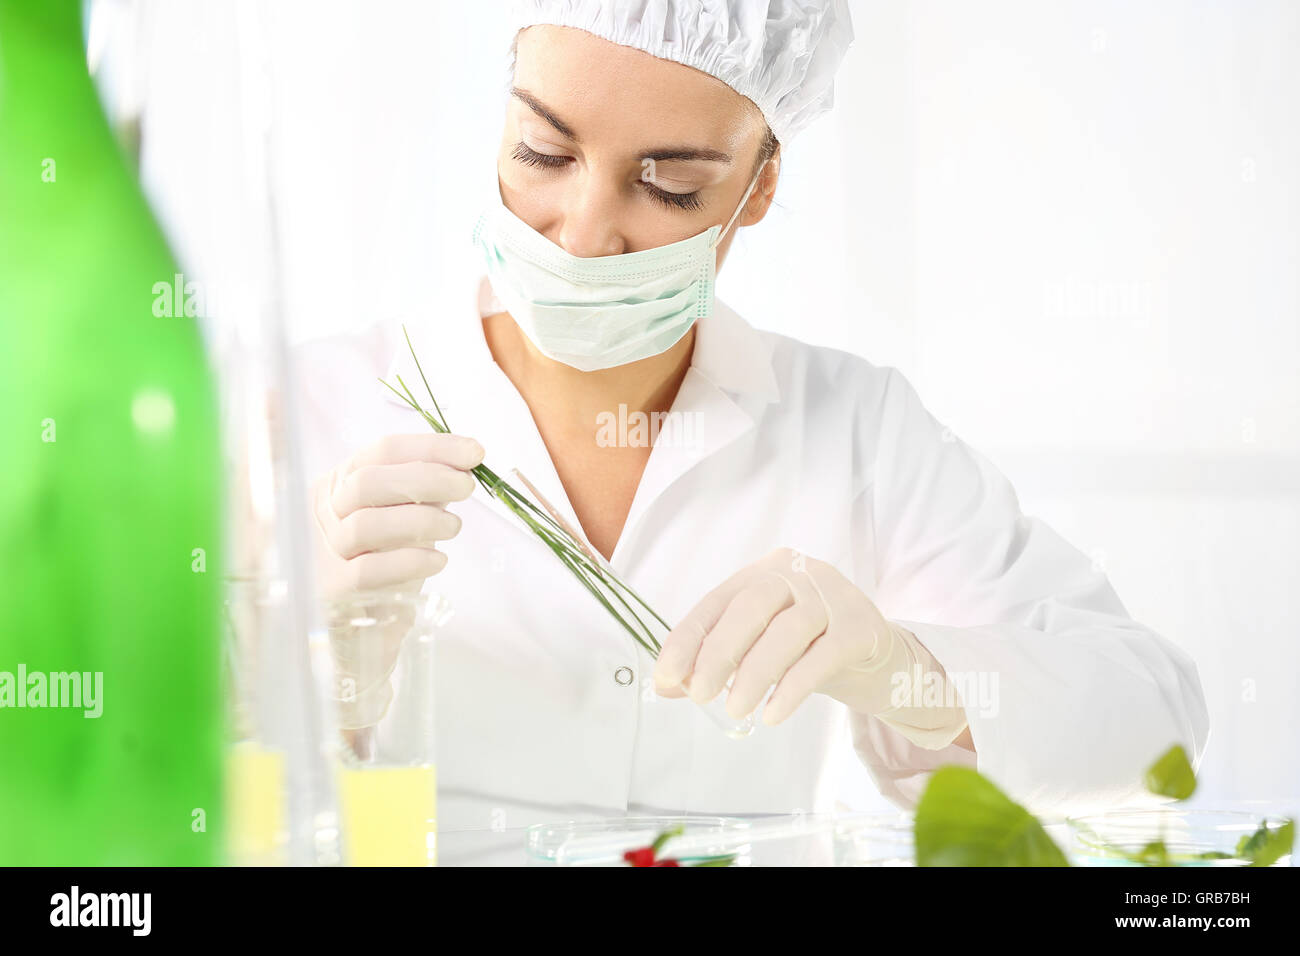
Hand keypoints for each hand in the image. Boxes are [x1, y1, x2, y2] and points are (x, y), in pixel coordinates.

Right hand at [311, 433, 482, 600]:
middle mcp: (325, 512)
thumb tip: (464, 462)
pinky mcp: (332, 590)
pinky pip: (368, 570)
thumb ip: (427, 490)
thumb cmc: (387, 564)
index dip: (431, 448)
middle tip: (466, 487)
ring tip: (453, 527)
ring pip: (366, 525)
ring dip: (421, 520)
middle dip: (426, 478)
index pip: (382, 451)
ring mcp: (324, 551)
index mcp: (340, 484)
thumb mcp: (408, 517)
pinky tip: (438, 560)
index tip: (474, 452)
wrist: (364, 628)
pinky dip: (409, 561)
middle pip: (367, 482)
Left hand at [652, 548, 968, 743]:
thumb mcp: (759, 650)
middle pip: (753, 605)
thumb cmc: (809, 650)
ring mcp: (834, 596)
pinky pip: (823, 657)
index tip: (666, 676)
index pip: (717, 601)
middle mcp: (798, 573)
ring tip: (736, 711)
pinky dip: (793, 687)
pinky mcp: (862, 628)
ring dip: (755, 673)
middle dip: (719, 651)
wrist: (881, 661)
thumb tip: (668, 686)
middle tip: (699, 695)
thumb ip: (716, 662)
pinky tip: (773, 713)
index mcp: (764, 572)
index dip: (688, 638)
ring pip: (788, 629)